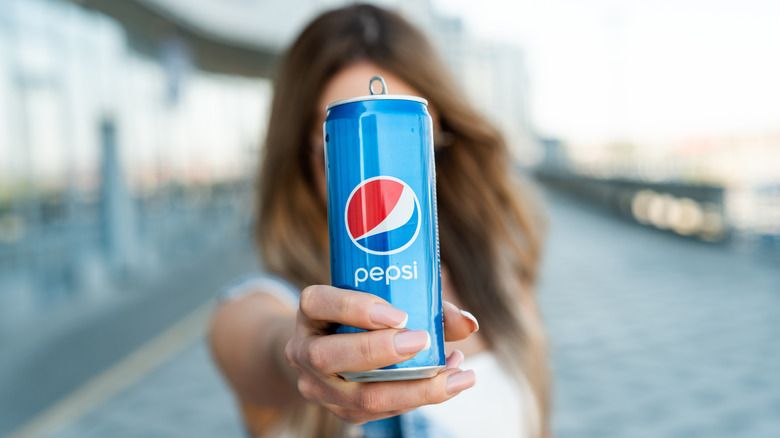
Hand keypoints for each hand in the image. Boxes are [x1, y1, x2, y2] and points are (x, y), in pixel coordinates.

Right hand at [284, 285, 478, 423]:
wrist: (329, 348)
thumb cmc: (365, 315)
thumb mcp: (382, 298)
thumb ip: (424, 303)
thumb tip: (468, 323)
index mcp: (310, 312)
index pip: (319, 304)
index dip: (357, 309)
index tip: (400, 314)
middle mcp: (304, 351)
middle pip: (330, 357)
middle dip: (381, 352)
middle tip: (424, 341)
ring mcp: (319, 387)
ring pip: (361, 397)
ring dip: (415, 388)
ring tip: (457, 373)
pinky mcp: (342, 412)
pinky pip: (381, 412)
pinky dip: (419, 398)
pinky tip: (449, 383)